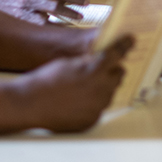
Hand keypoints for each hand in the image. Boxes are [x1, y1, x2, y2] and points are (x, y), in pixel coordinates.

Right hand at [12, 35, 134, 131]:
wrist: (30, 103)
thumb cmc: (46, 79)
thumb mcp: (70, 62)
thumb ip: (89, 62)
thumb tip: (101, 62)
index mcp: (96, 69)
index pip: (117, 54)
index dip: (124, 45)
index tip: (130, 41)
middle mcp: (101, 88)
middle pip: (119, 75)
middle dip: (112, 71)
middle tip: (101, 69)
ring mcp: (98, 107)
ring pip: (110, 93)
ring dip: (102, 88)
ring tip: (83, 87)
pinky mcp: (92, 120)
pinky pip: (99, 109)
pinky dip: (93, 104)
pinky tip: (78, 101)